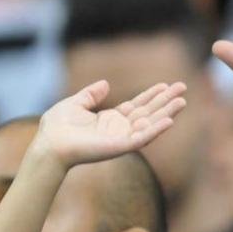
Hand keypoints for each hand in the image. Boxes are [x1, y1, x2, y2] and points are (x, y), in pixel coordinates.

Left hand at [33, 80, 186, 168]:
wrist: (49, 144)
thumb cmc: (57, 127)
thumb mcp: (75, 103)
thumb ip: (91, 95)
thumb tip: (105, 84)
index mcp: (109, 119)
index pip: (136, 105)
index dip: (151, 95)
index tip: (165, 84)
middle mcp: (119, 129)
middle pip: (148, 112)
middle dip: (165, 100)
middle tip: (183, 87)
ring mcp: (121, 138)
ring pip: (149, 124)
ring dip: (166, 113)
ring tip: (182, 101)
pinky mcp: (120, 147)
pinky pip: (142, 139)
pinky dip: (156, 130)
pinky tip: (169, 120)